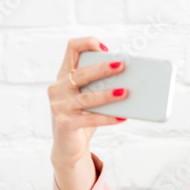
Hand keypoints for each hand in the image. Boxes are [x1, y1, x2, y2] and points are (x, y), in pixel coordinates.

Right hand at [48, 37, 127, 167]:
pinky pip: (89, 119)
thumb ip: (101, 86)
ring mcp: (59, 106)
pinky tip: (122, 117)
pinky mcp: (65, 124)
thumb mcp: (89, 96)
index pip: (72, 48)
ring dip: (108, 94)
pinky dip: (107, 118)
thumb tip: (131, 82)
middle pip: (81, 73)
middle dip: (102, 69)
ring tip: (125, 92)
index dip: (87, 44)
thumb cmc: (83, 115)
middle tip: (122, 66)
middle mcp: (58, 88)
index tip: (106, 49)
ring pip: (87, 97)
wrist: (68, 145)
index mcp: (64, 74)